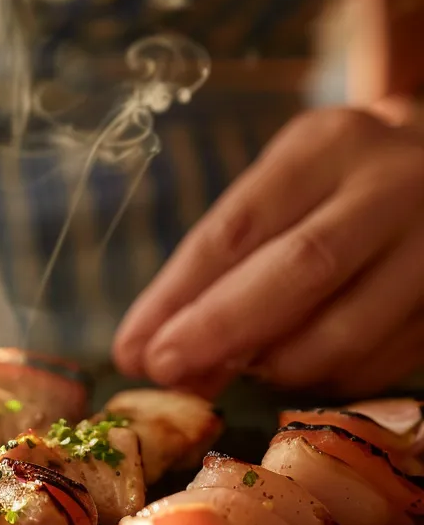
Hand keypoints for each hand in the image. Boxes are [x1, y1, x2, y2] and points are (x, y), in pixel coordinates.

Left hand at [113, 103, 423, 396]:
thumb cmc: (340, 179)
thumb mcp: (284, 182)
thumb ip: (227, 257)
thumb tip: (158, 347)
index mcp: (328, 146)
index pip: (240, 226)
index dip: (179, 296)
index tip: (132, 347)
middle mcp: (392, 186)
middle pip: (300, 269)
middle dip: (220, 330)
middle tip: (164, 370)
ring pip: (348, 328)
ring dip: (273, 365)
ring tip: (228, 372)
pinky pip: (383, 361)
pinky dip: (324, 378)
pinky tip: (289, 371)